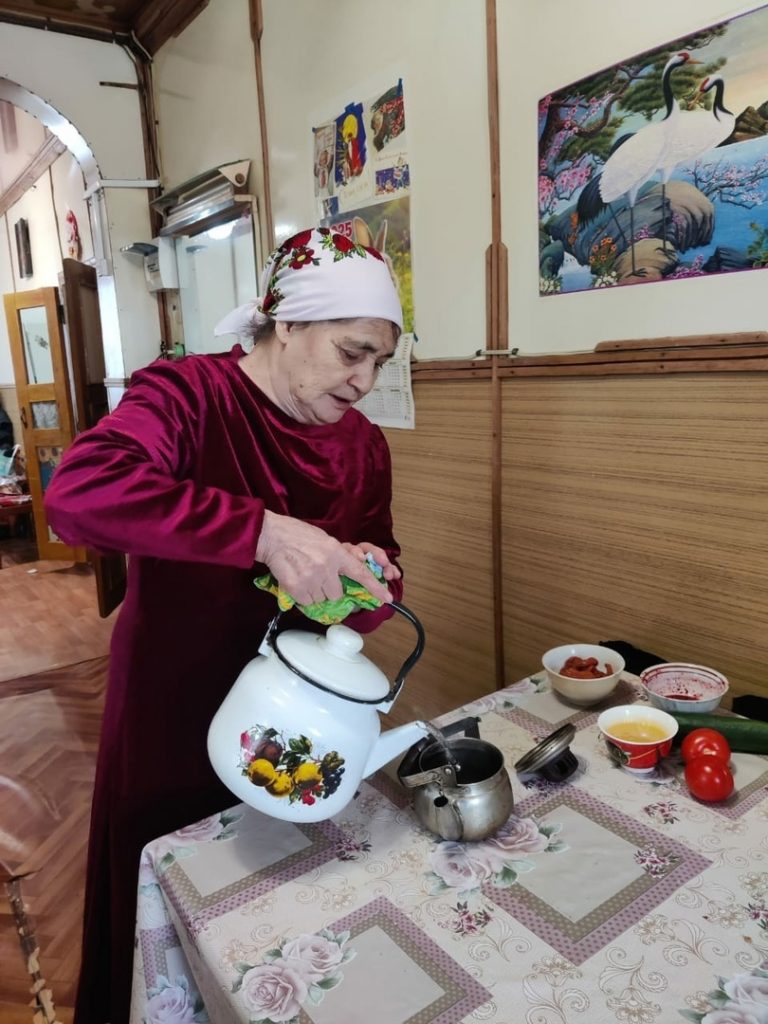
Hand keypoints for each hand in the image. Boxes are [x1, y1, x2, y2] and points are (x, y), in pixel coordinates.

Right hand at [256, 511, 392, 605]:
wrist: (271, 536)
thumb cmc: (297, 534)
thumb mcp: (324, 540)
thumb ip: (338, 557)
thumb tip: (347, 572)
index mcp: (336, 552)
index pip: (360, 573)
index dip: (374, 587)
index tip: (386, 597)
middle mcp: (326, 567)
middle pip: (337, 593)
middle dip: (330, 589)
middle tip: (318, 577)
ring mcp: (311, 579)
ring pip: (322, 599)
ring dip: (315, 593)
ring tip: (305, 576)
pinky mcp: (296, 588)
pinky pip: (307, 602)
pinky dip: (303, 596)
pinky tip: (297, 581)